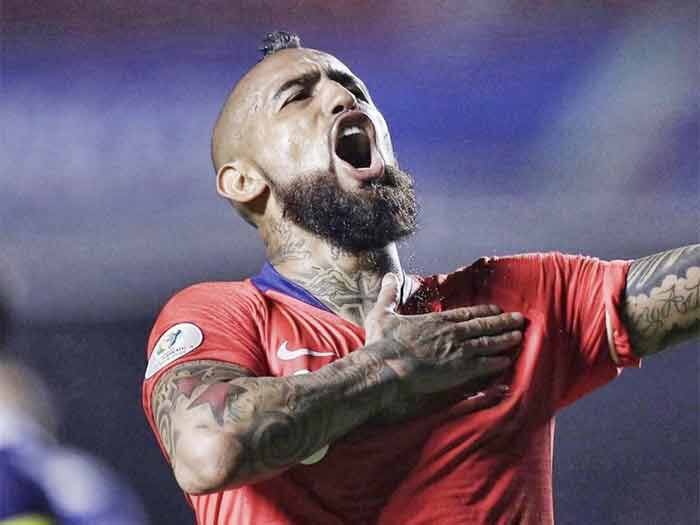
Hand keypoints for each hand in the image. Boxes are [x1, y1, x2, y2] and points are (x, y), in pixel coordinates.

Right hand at [364, 273, 523, 396]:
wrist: (387, 367)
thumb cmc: (383, 344)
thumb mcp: (382, 314)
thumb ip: (389, 294)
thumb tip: (389, 275)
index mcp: (436, 321)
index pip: (466, 313)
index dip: (483, 311)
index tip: (496, 309)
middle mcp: (451, 333)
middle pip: (483, 325)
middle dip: (502, 322)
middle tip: (519, 319)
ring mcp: (457, 351)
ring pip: (488, 343)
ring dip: (504, 339)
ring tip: (518, 336)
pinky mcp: (459, 370)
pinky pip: (484, 366)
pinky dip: (497, 363)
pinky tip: (507, 362)